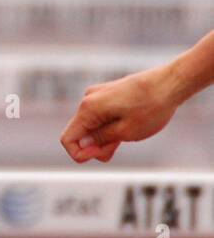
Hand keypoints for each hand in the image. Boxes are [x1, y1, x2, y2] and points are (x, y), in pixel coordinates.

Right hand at [60, 66, 181, 162]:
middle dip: (95, 145)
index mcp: (88, 108)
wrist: (170, 82)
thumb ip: (100, 140)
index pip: (68, 139)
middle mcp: (88, 99)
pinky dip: (109, 126)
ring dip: (104, 136)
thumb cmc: (151, 107)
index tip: (103, 154)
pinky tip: (128, 128)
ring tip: (128, 137)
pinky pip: (100, 115)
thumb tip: (83, 145)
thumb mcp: (126, 132)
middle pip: (80, 132)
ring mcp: (98, 94)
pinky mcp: (108, 93)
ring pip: (91, 124)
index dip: (81, 154)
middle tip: (119, 147)